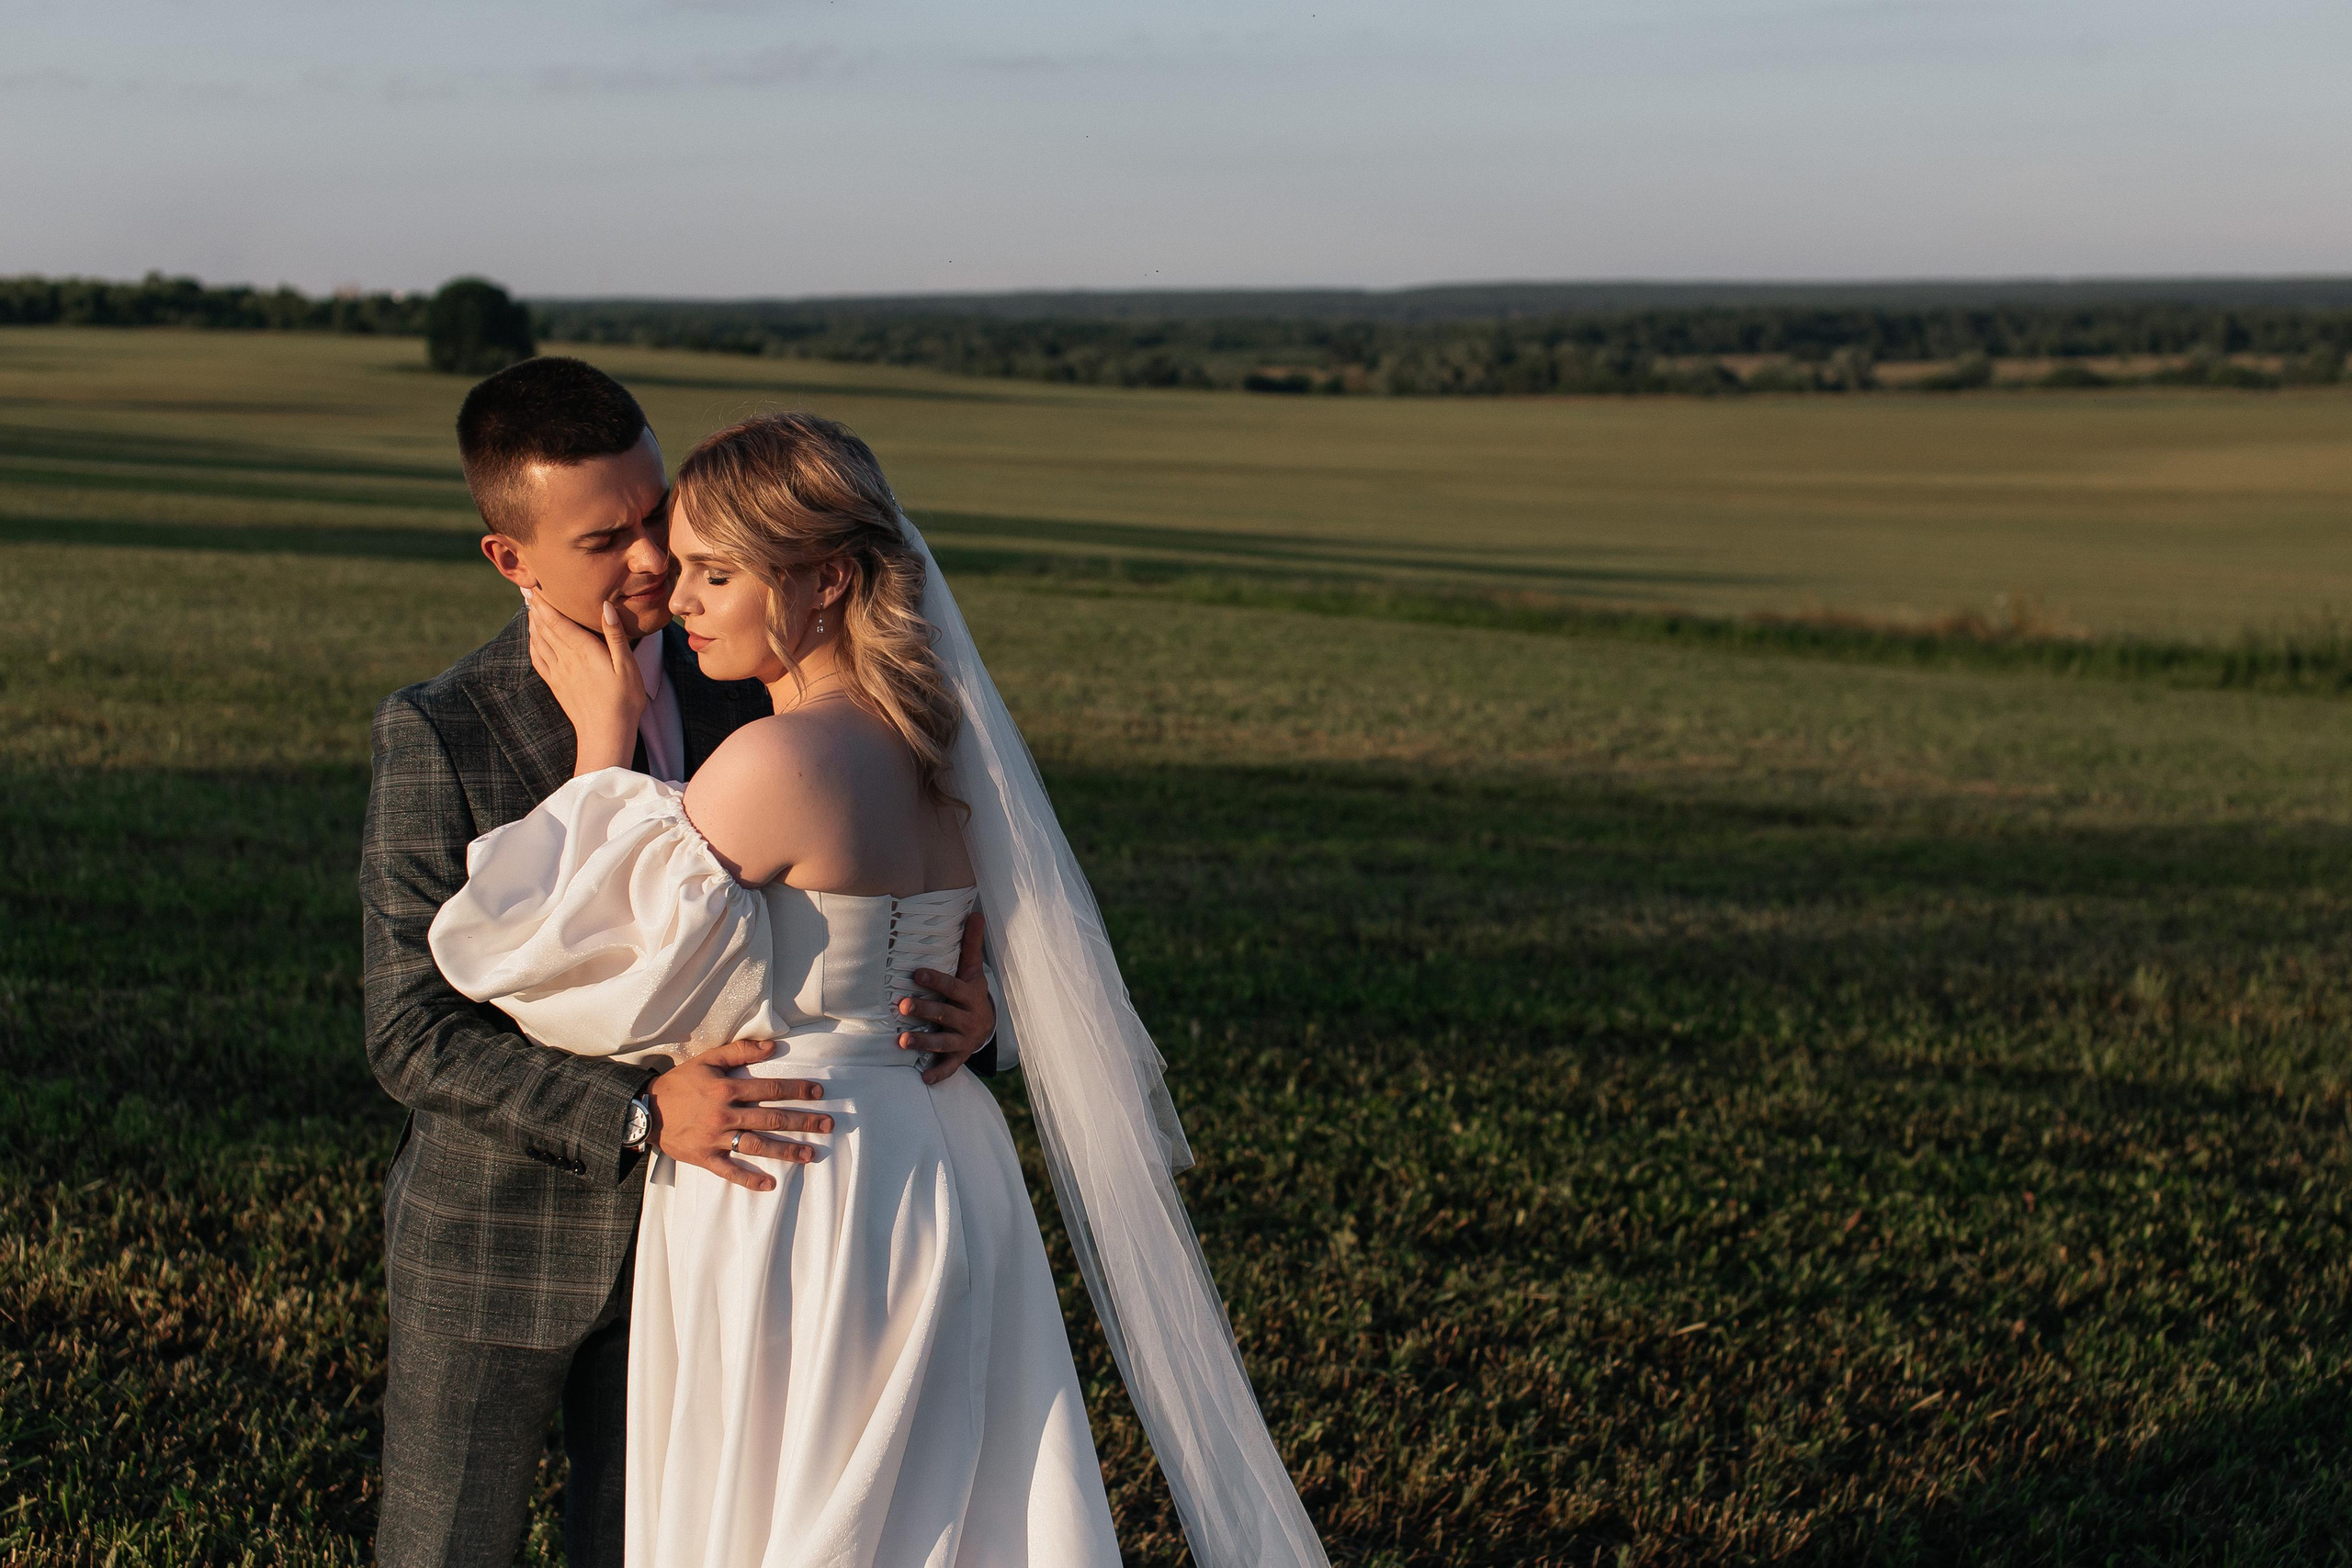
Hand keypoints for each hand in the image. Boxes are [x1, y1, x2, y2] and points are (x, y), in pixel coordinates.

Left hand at [527, 589, 646, 775]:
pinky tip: (533, 639)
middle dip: (535, 608)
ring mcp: (558, 673)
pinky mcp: (556, 685)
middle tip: (526, 590)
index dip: (544, 603)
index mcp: (583, 650)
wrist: (606, 735)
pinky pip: (538, 659)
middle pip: (544, 628)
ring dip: (532, 624)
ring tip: (529, 609)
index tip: (535, 586)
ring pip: (539, 641)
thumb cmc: (623, 700)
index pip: (557, 620)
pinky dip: (533, 645)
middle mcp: (566, 659)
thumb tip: (604, 605)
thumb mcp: (627, 665)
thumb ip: (614, 634)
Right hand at [645, 1038, 829, 1191]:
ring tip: (810, 1154)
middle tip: (828, 1125)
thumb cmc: (680, 1083)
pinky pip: (730, 1171)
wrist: (645, 1109)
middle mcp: (724, 1114)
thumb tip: (772, 1046)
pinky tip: (770, 1185)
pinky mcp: (704, 1157)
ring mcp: (715, 1138)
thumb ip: (740, 1052)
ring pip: (757, 1145)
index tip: (819, 1093)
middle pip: (771, 1119)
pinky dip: (750, 1179)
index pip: (770, 1089)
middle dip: (802, 1122)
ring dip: (786, 1150)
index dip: (797, 1090)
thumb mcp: (707, 1060)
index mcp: (727, 1089)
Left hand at [901, 911, 994, 1085]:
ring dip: (923, 1043)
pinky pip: (950, 1067)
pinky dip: (938, 1073)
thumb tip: (975, 912)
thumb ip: (971, 944)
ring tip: (901, 1041)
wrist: (987, 1025)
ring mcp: (964, 1039)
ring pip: (943, 1042)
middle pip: (945, 1014)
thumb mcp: (973, 969)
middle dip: (924, 1010)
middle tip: (902, 1006)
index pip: (952, 987)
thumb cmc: (971, 992)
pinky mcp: (959, 1056)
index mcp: (970, 994)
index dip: (936, 980)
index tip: (916, 973)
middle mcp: (968, 1018)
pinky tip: (924, 1078)